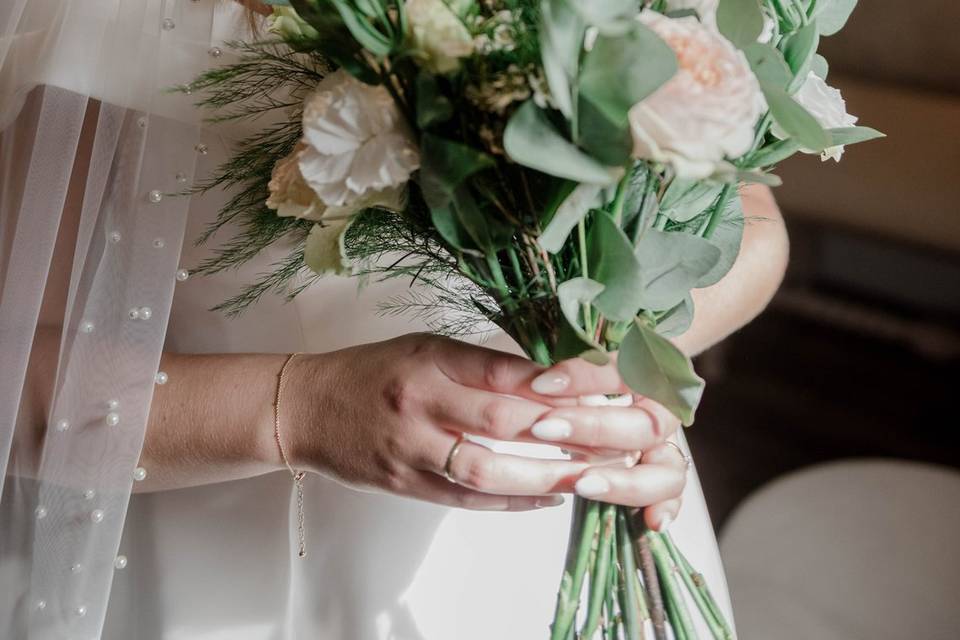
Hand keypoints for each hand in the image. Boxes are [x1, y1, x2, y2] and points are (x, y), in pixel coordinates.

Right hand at [283, 334, 685, 525]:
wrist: (306, 408)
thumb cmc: (374, 371)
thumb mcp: (426, 348)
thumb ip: (482, 363)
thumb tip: (551, 377)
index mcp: (430, 360)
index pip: (506, 371)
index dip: (563, 380)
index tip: (612, 384)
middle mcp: (421, 404)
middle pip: (505, 422)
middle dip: (568, 430)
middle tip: (620, 436)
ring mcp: (411, 450)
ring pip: (487, 470)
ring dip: (546, 476)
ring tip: (594, 475)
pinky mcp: (405, 486)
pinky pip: (466, 500)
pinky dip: (512, 504)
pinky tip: (550, 499)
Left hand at [525, 355, 688, 529]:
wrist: (626, 383)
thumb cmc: (594, 368)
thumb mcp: (583, 357)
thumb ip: (573, 363)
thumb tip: (536, 374)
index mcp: (651, 372)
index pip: (624, 371)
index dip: (585, 377)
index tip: (541, 383)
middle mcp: (664, 413)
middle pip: (645, 425)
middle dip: (595, 428)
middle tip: (545, 429)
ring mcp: (666, 448)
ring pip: (667, 470)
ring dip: (625, 481)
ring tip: (584, 486)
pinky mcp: (661, 476)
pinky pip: (671, 496)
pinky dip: (665, 508)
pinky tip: (652, 521)